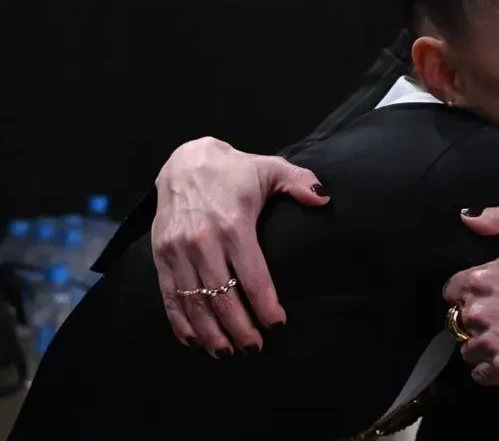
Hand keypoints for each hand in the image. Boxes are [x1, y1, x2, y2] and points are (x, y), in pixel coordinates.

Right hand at [152, 137, 329, 353]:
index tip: (277, 323)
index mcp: (234, 225)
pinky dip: (180, 322)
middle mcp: (202, 241)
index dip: (265, 304)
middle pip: (222, 297)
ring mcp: (177, 250)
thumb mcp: (271, 168)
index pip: (252, 276)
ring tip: (227, 352)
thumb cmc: (234, 170)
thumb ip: (300, 182)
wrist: (184, 161)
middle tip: (255, 347)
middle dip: (239, 327)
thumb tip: (324, 201)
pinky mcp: (161, 255)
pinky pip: (169, 296)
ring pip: (194, 302)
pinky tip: (194, 340)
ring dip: (210, 332)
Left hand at [443, 207, 498, 384]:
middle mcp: (479, 312)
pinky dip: (490, 368)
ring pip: (467, 348)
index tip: (490, 294)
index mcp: (481, 279)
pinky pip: (479, 374)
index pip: (451, 291)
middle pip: (458, 320)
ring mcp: (491, 343)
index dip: (468, 292)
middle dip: (476, 317)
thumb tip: (466, 217)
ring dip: (482, 344)